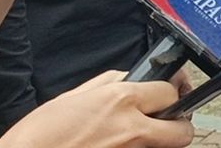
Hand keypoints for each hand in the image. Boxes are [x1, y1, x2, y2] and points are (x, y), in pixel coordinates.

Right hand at [0, 70, 192, 147]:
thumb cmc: (38, 135)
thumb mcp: (72, 96)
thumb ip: (108, 83)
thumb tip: (128, 78)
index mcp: (120, 101)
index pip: (170, 91)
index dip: (172, 90)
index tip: (171, 91)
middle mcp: (131, 129)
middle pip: (182, 130)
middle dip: (179, 124)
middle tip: (169, 120)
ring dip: (158, 141)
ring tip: (140, 136)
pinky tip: (120, 146)